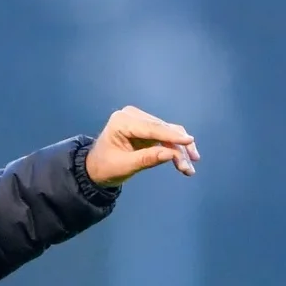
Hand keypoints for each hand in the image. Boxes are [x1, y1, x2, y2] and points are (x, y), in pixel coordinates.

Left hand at [85, 105, 201, 186]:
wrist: (96, 169)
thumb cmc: (105, 167)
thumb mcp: (124, 166)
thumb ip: (147, 159)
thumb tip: (171, 154)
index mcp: (121, 121)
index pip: (151, 128)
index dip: (171, 136)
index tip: (189, 141)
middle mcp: (132, 116)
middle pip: (163, 129)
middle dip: (178, 148)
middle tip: (188, 167)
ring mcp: (141, 121)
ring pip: (169, 132)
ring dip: (180, 150)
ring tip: (188, 169)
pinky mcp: (148, 128)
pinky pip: (167, 136)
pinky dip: (176, 149)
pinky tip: (185, 163)